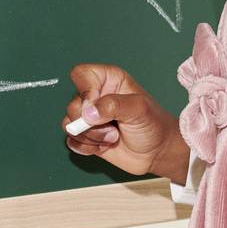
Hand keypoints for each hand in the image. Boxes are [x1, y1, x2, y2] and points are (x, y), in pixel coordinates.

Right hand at [62, 61, 189, 184]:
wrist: (157, 153)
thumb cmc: (153, 125)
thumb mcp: (139, 109)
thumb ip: (113, 105)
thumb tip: (88, 113)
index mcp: (108, 80)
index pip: (81, 74)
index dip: (85, 91)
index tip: (96, 106)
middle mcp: (95, 97)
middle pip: (72, 105)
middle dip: (90, 122)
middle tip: (113, 128)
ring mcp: (89, 118)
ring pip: (69, 125)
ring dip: (91, 136)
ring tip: (113, 137)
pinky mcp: (86, 136)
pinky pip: (72, 142)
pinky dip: (87, 147)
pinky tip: (104, 146)